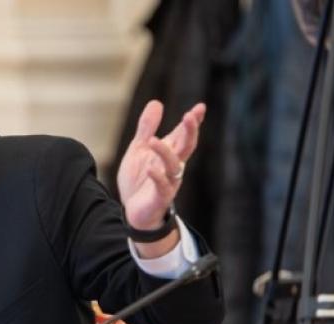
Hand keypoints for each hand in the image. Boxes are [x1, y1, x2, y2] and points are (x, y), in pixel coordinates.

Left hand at [117, 100, 204, 229]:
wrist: (133, 211)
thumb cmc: (139, 179)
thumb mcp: (139, 149)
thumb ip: (147, 128)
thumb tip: (156, 102)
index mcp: (169, 152)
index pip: (184, 134)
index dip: (193, 122)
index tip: (200, 107)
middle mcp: (173, 165)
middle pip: (186, 146)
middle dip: (190, 132)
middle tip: (190, 116)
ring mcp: (169, 181)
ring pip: (174, 165)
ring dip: (164, 153)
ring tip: (152, 141)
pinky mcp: (161, 197)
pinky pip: (163, 186)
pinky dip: (158, 177)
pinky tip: (152, 169)